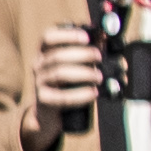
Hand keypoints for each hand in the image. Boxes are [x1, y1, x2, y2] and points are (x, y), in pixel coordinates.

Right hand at [23, 23, 106, 150]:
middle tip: (99, 57)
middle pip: (57, 55)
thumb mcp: (74, 68)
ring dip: (83, 73)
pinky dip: (80, 94)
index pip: (48, 37)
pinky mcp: (44, 100)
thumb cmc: (67, 86)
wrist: (51, 115)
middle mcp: (39, 65)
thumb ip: (88, 57)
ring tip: (99, 77)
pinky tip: (93, 93)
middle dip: (82, 54)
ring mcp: (39, 82)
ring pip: (59, 73)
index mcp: (45, 53)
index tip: (87, 37)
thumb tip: (111, 48)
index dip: (67, 35)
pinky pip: (62, 96)